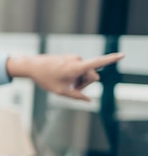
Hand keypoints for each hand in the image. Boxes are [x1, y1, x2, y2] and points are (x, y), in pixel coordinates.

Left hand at [6, 52, 124, 100]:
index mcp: (76, 67)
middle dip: (85, 84)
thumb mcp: (61, 92)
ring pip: (85, 73)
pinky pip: (79, 69)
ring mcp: (74, 58)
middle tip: (72, 89)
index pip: (97, 63)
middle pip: (92, 75)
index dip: (111, 60)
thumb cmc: (45, 79)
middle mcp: (78, 60)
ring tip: (66, 83)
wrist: (32, 66)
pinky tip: (63, 78)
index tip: (122, 55)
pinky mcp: (71, 58)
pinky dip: (75, 75)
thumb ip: (77, 96)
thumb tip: (89, 101)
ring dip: (79, 80)